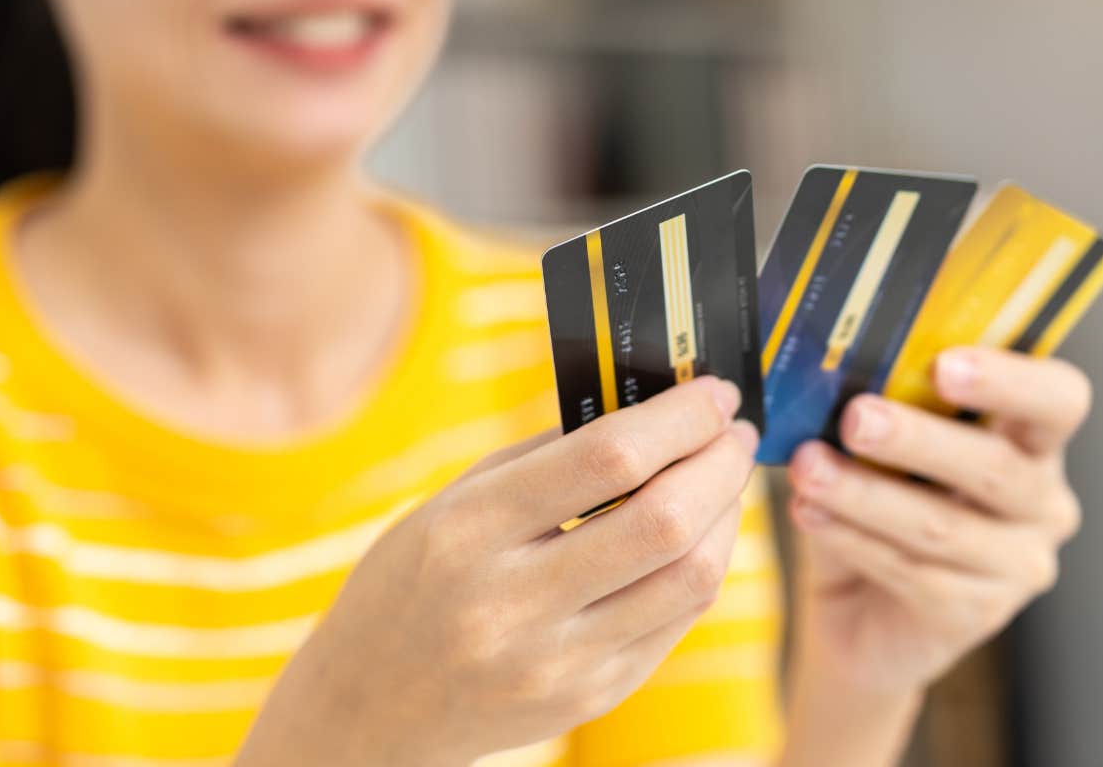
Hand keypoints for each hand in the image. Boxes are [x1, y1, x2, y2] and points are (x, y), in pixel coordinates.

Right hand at [237, 376, 760, 766]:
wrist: (368, 710)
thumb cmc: (410, 586)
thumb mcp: (451, 505)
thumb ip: (544, 458)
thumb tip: (649, 407)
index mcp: (469, 532)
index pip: (607, 459)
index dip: (680, 417)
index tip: (714, 391)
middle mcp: (512, 604)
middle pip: (665, 521)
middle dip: (720, 463)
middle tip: (734, 432)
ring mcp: (556, 663)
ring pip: (691, 580)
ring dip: (727, 517)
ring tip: (724, 481)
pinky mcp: (588, 698)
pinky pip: (675, 623)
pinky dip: (701, 568)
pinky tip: (699, 536)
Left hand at [785, 348, 1088, 696]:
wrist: (861, 615)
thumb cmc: (880, 505)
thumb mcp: (884, 450)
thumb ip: (882, 411)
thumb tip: (831, 375)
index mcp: (1034, 440)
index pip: (1059, 399)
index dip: (1010, 380)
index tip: (945, 365)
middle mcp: (1044, 502)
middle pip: (995, 466)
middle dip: (918, 438)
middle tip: (856, 417)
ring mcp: (1019, 565)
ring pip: (941, 525)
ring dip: (866, 493)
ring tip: (810, 469)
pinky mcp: (979, 614)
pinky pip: (912, 572)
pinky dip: (852, 538)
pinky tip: (809, 513)